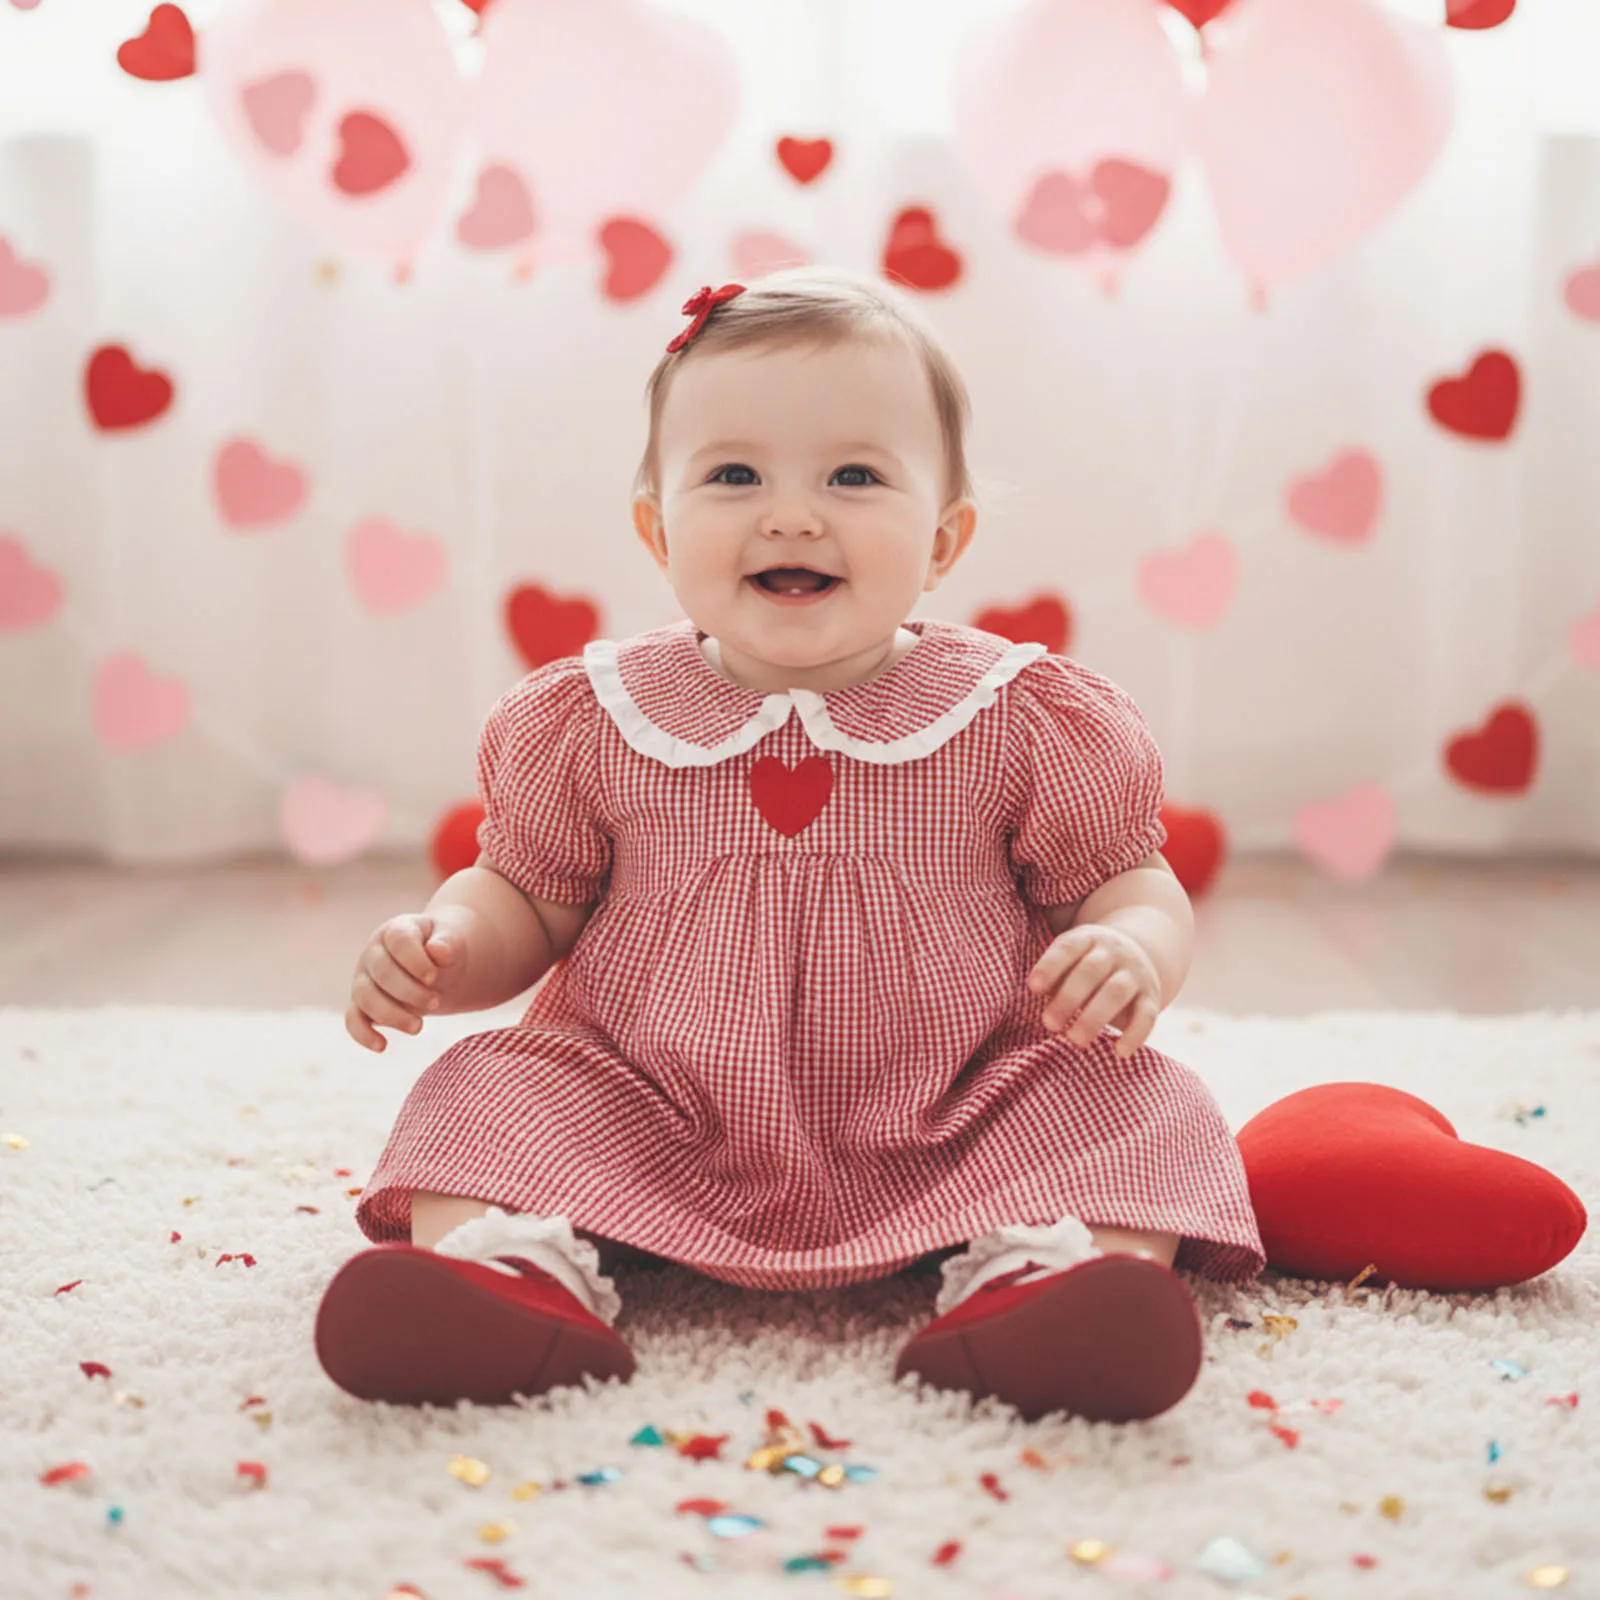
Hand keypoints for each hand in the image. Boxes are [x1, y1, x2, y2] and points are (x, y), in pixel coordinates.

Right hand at [345, 912, 466, 1052]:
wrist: (434, 969)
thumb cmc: (441, 954)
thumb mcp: (450, 944)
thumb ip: (448, 945)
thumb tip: (438, 951)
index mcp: (397, 931)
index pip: (399, 941)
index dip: (415, 961)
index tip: (434, 978)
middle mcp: (374, 953)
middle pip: (382, 971)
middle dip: (410, 991)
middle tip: (436, 1003)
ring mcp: (363, 978)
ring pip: (366, 997)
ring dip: (391, 1014)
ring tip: (419, 1027)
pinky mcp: (360, 1004)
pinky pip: (352, 1019)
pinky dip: (363, 1034)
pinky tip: (382, 1046)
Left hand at [1026, 921, 1161, 1059]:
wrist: (1139, 954)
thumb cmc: (1087, 965)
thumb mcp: (1071, 961)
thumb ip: (1055, 979)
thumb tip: (1046, 1009)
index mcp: (1087, 939)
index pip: (1068, 947)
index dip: (1050, 966)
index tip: (1034, 987)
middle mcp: (1114, 952)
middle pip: (1091, 971)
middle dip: (1068, 998)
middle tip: (1049, 1024)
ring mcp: (1135, 973)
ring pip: (1116, 992)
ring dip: (1094, 1017)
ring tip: (1075, 1040)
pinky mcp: (1151, 997)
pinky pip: (1147, 1015)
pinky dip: (1135, 1034)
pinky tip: (1120, 1052)